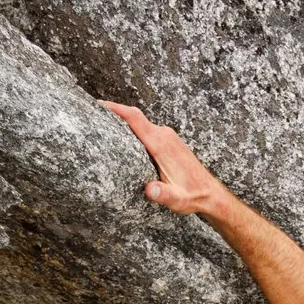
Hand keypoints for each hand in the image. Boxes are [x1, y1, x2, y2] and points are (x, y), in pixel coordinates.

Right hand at [103, 101, 231, 216]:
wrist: (211, 194)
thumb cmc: (193, 196)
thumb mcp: (177, 200)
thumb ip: (163, 194)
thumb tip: (150, 190)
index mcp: (161, 144)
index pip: (135, 118)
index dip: (116, 108)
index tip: (98, 104)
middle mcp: (164, 135)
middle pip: (135, 118)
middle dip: (113, 114)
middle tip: (91, 115)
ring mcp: (168, 137)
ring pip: (141, 124)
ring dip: (123, 122)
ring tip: (102, 126)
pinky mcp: (169, 141)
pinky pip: (147, 130)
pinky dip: (133, 130)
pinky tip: (124, 139)